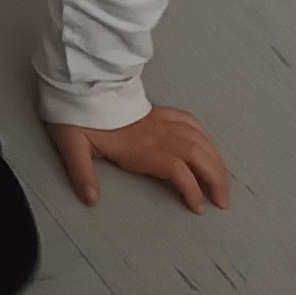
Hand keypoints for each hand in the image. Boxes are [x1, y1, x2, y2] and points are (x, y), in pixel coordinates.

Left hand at [51, 106, 230, 213]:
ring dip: (216, 160)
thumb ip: (82, 173)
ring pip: (199, 138)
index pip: (177, 168)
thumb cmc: (77, 117)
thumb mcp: (71, 145)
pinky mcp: (159, 112)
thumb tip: (91, 200)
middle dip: (217, 178)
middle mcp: (156, 133)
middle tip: (223, 201)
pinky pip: (190, 120)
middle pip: (198, 154)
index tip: (198, 208)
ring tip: (224, 182)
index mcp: (139, 146)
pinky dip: (205, 135)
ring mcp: (160, 121)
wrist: (79, 86)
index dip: (192, 188)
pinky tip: (210, 147)